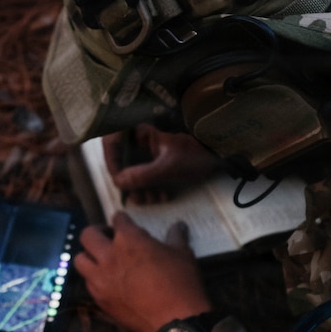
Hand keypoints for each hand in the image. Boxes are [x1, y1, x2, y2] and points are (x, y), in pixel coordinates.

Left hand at [73, 211, 211, 331]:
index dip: (122, 219)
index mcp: (129, 239)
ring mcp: (101, 279)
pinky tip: (107, 282)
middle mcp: (108, 256)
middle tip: (109, 238)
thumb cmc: (181, 282)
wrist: (175, 321)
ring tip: (102, 260)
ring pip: (80, 260)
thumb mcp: (182, 254)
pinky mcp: (100, 300)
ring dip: (89, 256)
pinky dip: (94, 279)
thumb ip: (176, 236)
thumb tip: (179, 225)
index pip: (118, 219)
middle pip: (88, 235)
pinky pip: (88, 284)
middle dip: (97, 232)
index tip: (125, 222)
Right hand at [104, 126, 219, 202]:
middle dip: (128, 182)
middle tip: (139, 198)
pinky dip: (151, 187)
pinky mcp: (157, 161)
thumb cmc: (195, 154)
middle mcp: (140, 139)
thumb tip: (119, 182)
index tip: (119, 181)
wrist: (220, 155)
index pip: (111, 142)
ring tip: (153, 200)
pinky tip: (162, 197)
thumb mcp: (169, 166)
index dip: (111, 162)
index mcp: (140, 131)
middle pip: (121, 160)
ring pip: (133, 170)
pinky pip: (146, 175)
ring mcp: (148, 150)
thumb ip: (143, 174)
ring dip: (140, 188)